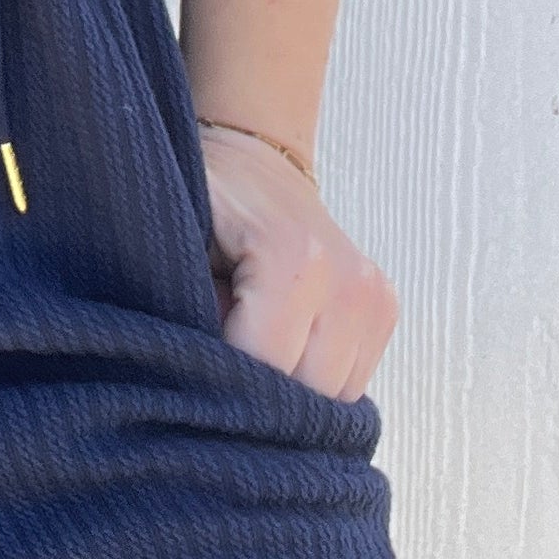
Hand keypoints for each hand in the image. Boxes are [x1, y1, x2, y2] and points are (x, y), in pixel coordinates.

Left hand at [198, 122, 397, 401]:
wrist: (252, 159)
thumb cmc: (200, 202)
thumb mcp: (174, 246)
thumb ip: (188, 311)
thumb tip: (203, 379)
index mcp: (294, 258)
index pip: (266, 370)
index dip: (221, 382)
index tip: (191, 367)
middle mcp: (348, 280)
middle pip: (307, 396)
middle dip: (257, 392)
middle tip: (218, 352)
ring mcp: (374, 295)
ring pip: (334, 399)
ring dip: (289, 388)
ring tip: (251, 338)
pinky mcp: (384, 308)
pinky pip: (351, 382)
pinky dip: (313, 376)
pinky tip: (282, 341)